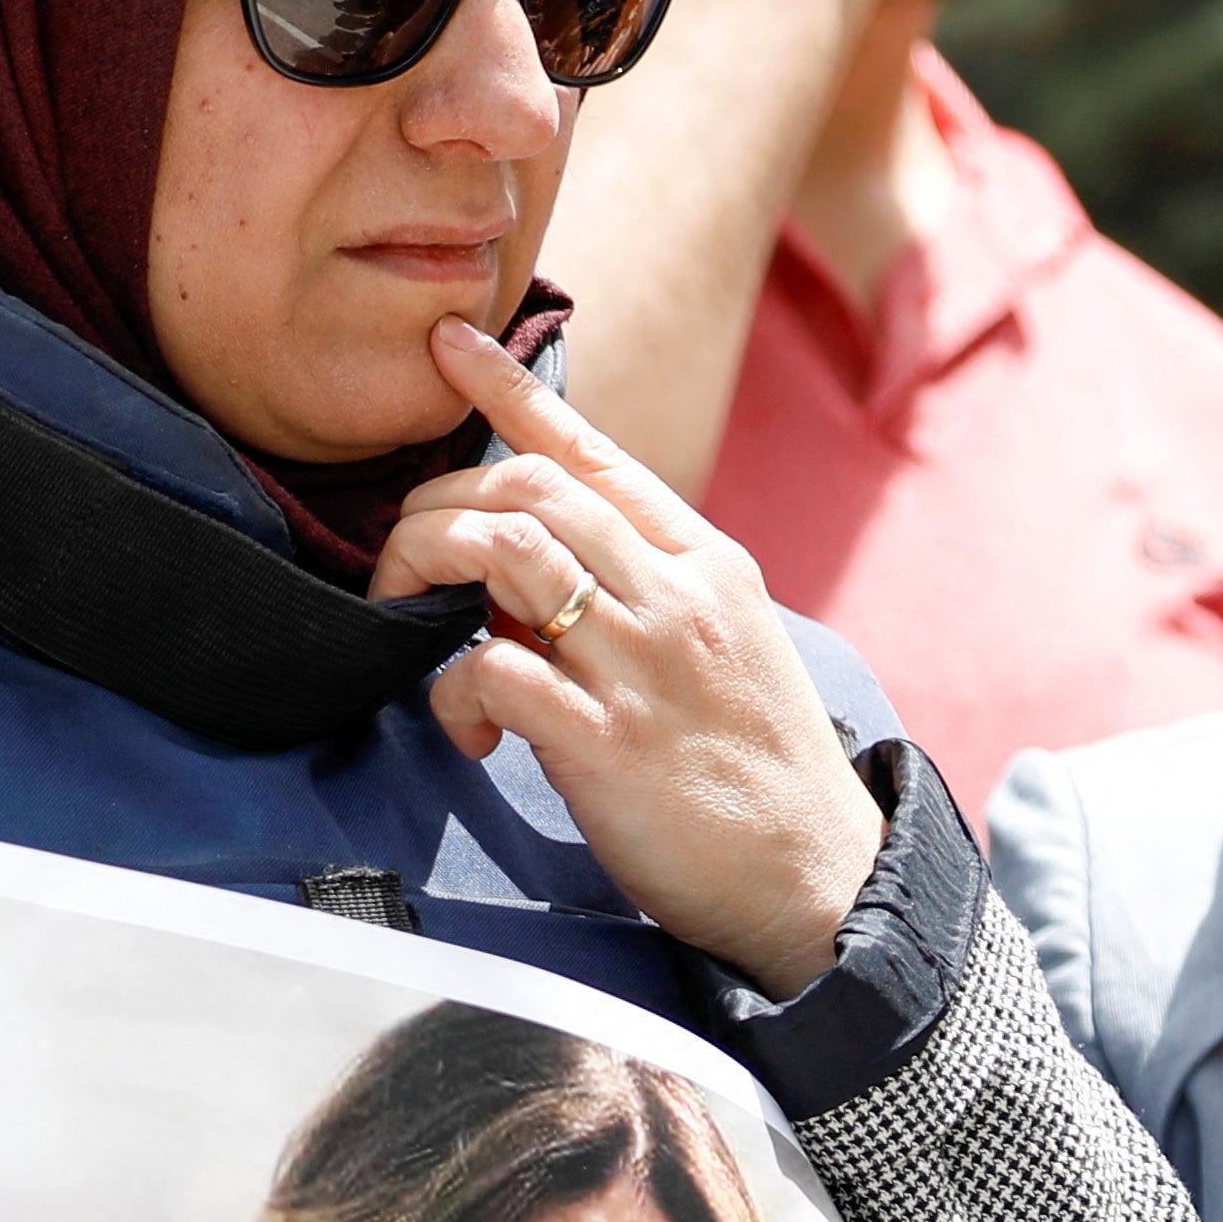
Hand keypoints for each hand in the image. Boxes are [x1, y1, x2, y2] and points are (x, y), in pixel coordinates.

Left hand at [376, 322, 894, 990]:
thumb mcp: (720, 647)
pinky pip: (493, 670)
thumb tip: (531, 569)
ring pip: (505, 553)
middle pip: (527, 488)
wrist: (818, 878)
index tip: (449, 343)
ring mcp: (642, 665)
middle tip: (404, 564)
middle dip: (435, 506)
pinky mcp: (607, 745)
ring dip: (428, 570)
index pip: (592, 451)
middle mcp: (675, 595)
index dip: (509, 389)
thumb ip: (639, 593)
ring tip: (413, 623)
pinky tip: (470, 730)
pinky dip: (452, 689)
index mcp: (704, 561)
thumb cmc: (753, 768)